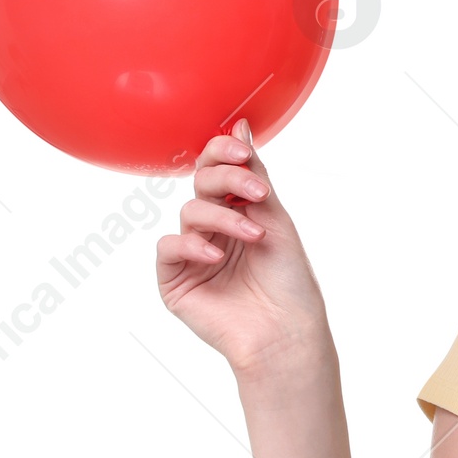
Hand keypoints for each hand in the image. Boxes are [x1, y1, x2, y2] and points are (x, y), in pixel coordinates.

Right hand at [156, 119, 332, 376]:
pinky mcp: (174, 280)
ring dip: (223, 219)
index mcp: (238, 211)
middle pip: (202, 183)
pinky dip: (192, 246)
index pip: (218, 169)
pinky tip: (216, 257)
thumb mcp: (276, 219)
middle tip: (256, 191)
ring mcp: (192, 253)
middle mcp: (213, 229)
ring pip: (190, 212)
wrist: (287, 332)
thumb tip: (241, 125)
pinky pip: (168, 247)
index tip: (241, 151)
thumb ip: (255, 175)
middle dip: (226, 179)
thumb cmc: (289, 281)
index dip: (223, 152)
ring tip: (254, 237)